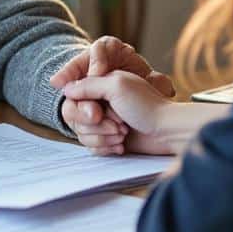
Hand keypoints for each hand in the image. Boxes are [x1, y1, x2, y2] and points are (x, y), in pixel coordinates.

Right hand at [59, 70, 181, 155]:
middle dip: (97, 125)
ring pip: (82, 134)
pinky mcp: (108, 138)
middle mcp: (100, 101)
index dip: (83, 108)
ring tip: (123, 134)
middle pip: (76, 118)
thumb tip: (66, 89)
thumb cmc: (146, 106)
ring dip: (103, 137)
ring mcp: (104, 121)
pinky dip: (106, 147)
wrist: (166, 132)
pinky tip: (121, 145)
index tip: (97, 113)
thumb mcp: (116, 86)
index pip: (74, 96)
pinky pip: (92, 146)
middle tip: (118, 124)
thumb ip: (88, 84)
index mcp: (101, 84)